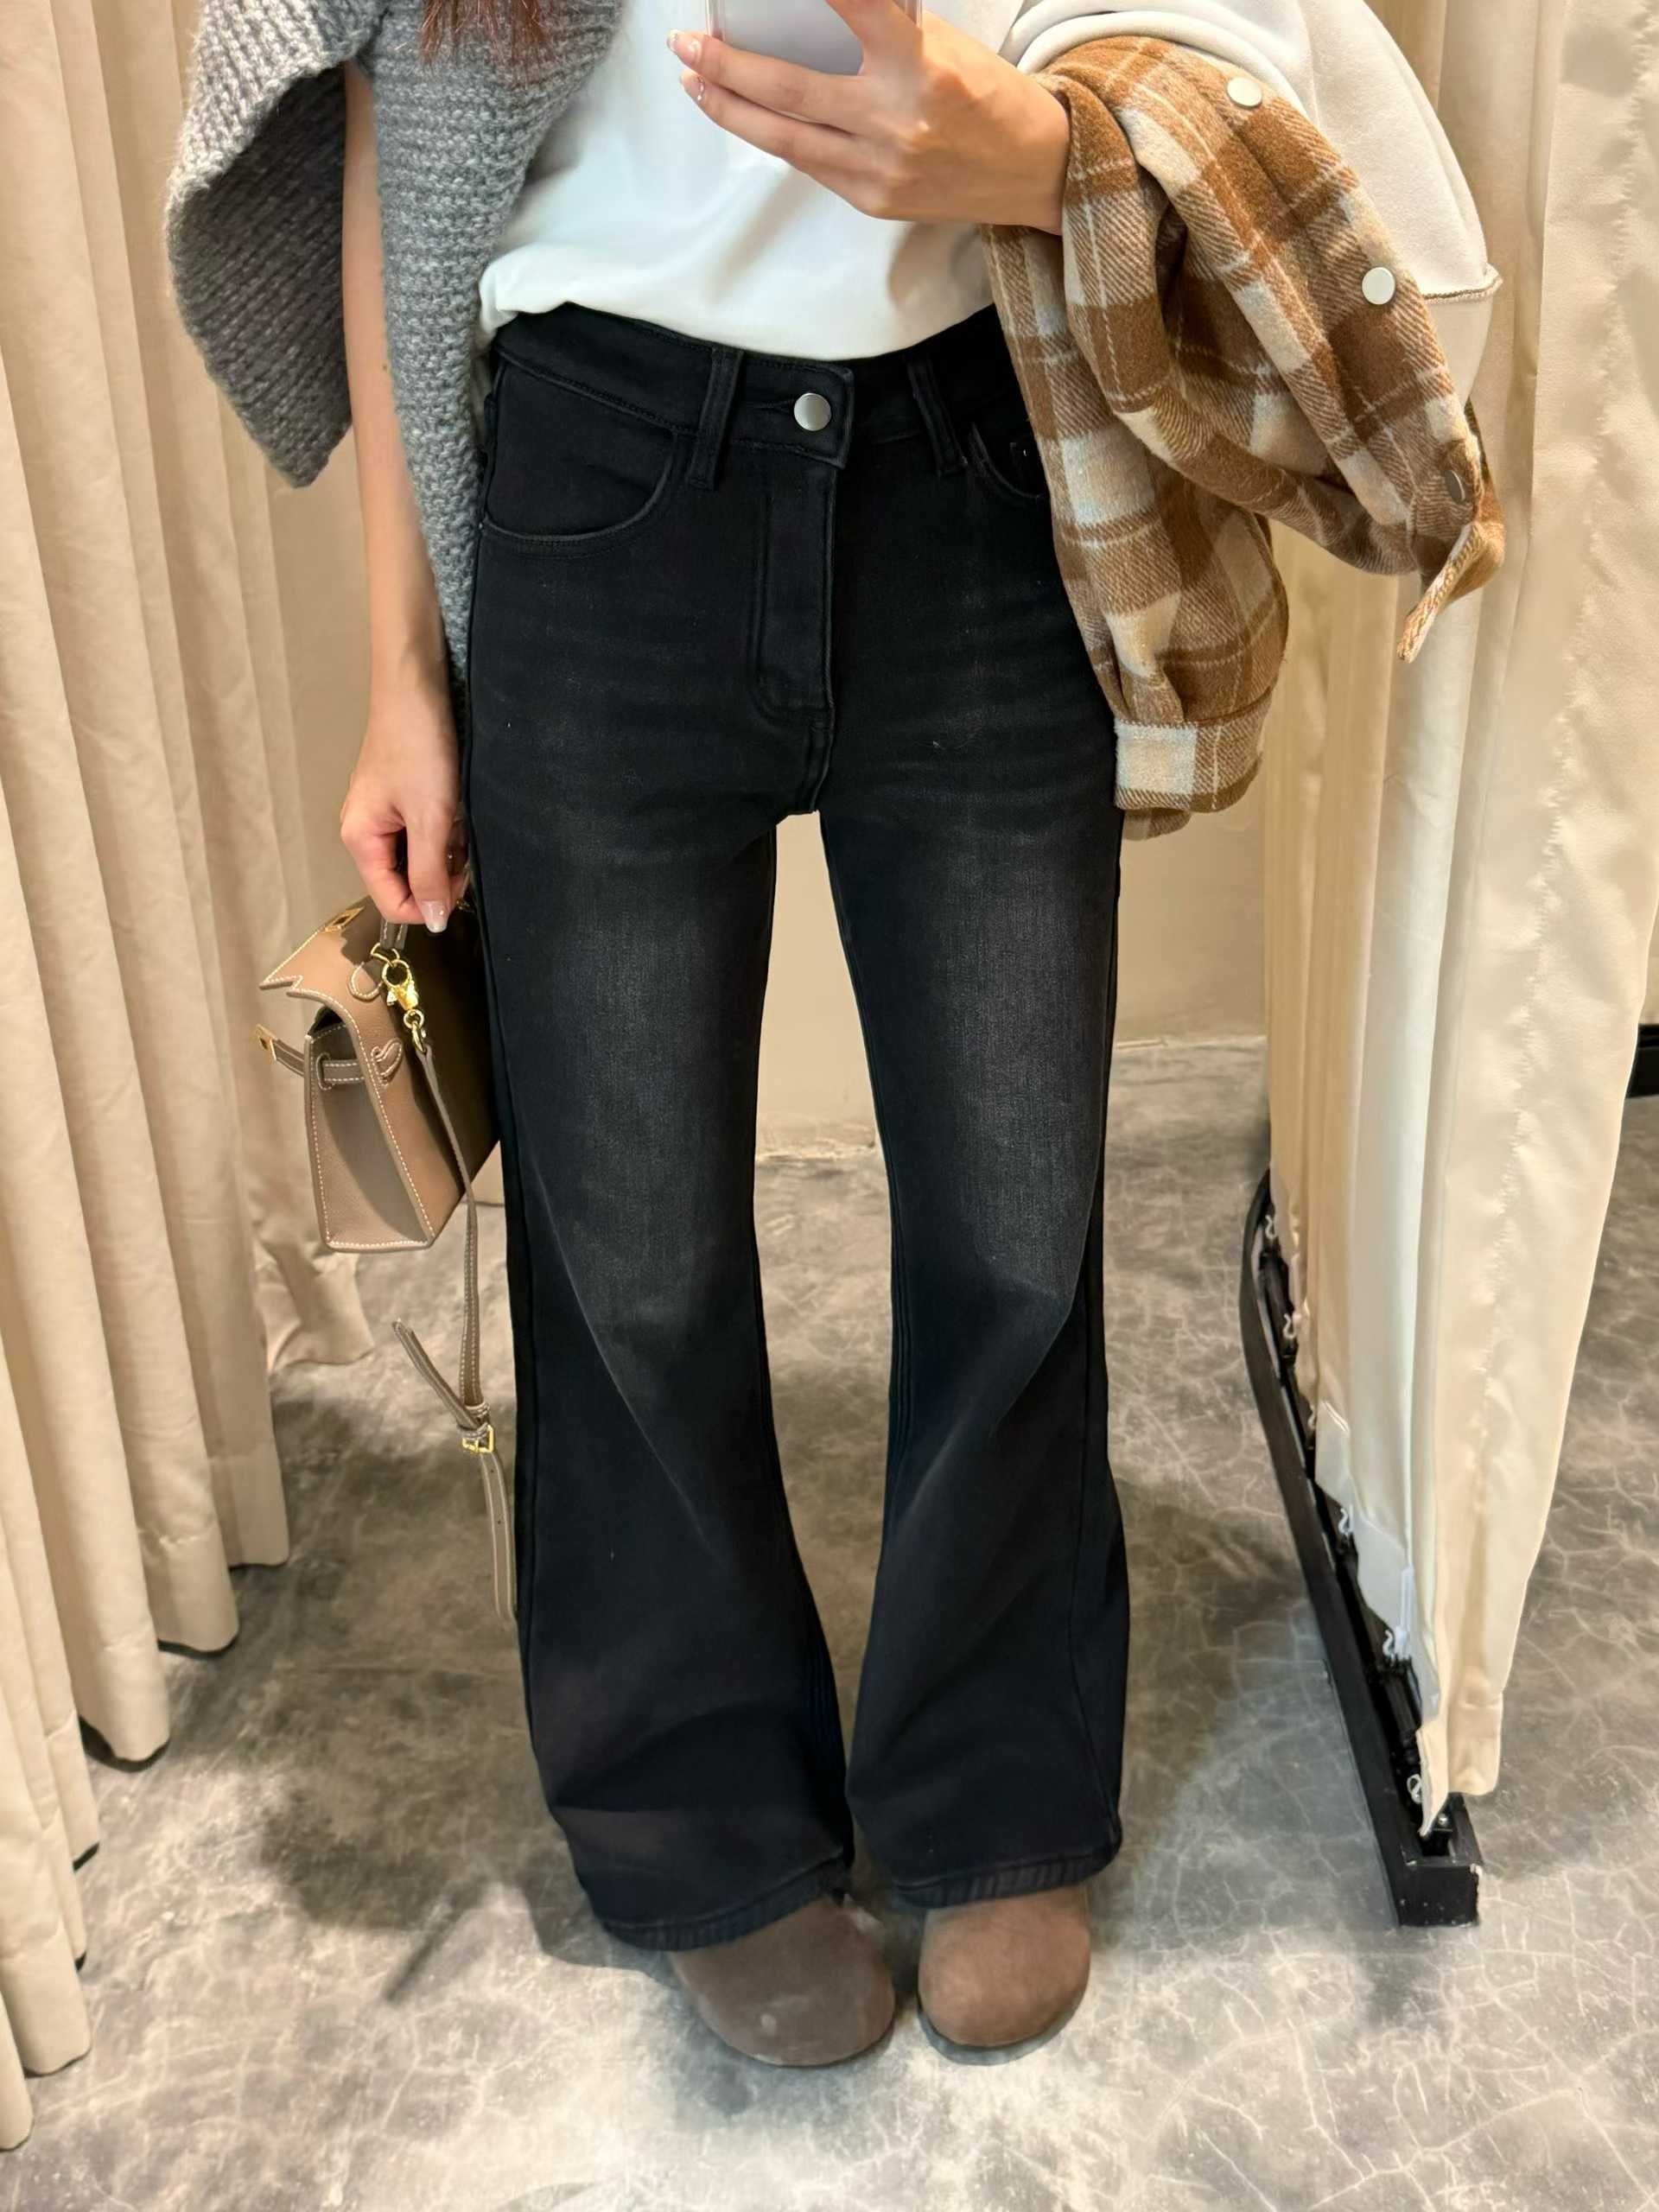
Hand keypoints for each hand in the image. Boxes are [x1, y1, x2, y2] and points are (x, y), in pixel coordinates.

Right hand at [339, 672, 468, 932]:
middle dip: (440, 873)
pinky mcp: (402, 799)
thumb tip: (435, 923)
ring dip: (446, 849)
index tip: (460, 886)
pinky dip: (445, 829)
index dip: (428, 905)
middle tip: (464, 847)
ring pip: (420, 856)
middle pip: (406, 881)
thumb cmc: (419, 747)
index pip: (392, 901)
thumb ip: (430, 873)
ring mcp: (383, 814)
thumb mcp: (430, 817)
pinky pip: (425, 832)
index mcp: (360, 839)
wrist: (417, 686)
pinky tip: (457, 808)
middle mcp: (365, 831)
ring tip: (459, 819)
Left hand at [667, 0, 1070, 232]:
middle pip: (790, 89)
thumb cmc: (988, 98)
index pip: (854, 10)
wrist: (1034, 172)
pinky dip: (775, 136)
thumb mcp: (942, 45)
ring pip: (785, 137)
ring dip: (731, 110)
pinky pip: (810, 163)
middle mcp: (896, 120)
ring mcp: (881, 167)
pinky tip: (748, 117)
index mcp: (920, 66)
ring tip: (694, 85)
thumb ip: (882, 31)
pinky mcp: (874, 200)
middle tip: (687, 45)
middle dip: (728, 66)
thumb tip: (815, 15)